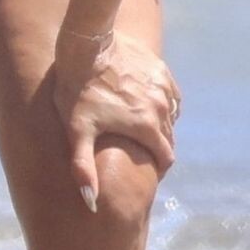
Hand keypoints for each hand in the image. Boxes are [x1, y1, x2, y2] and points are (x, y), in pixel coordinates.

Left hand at [53, 27, 181, 208]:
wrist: (88, 45)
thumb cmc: (79, 91)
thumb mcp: (77, 132)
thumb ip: (84, 168)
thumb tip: (90, 203)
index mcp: (147, 127)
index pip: (166, 157)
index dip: (158, 167)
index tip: (147, 169)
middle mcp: (163, 108)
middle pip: (169, 137)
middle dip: (159, 146)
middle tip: (140, 148)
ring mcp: (164, 86)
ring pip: (171, 115)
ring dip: (161, 123)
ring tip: (141, 125)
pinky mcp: (161, 69)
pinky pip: (170, 94)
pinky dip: (163, 103)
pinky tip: (147, 102)